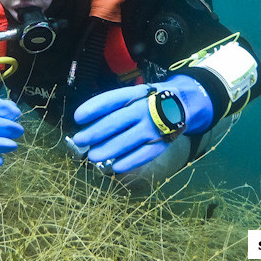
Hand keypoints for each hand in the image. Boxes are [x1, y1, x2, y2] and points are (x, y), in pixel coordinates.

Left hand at [70, 75, 212, 173]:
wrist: (182, 103)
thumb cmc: (147, 100)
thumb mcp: (133, 95)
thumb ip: (114, 107)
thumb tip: (87, 123)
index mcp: (135, 94)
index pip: (112, 99)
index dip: (94, 108)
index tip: (78, 117)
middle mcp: (144, 109)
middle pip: (116, 121)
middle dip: (95, 132)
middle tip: (80, 139)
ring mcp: (154, 127)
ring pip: (128, 140)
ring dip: (108, 149)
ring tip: (92, 156)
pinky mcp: (162, 142)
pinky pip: (144, 154)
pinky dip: (129, 161)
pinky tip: (115, 166)